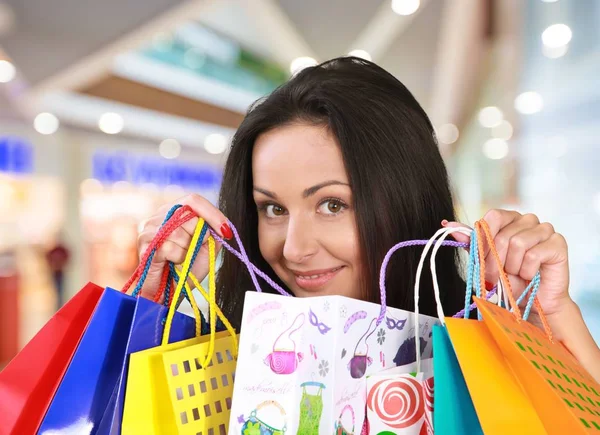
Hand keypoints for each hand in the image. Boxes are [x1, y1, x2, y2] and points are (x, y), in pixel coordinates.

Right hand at [136, 194, 231, 301]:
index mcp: (175, 212)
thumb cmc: (186, 269)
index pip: (193, 200)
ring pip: (178, 232)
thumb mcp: (207, 249)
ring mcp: (150, 228)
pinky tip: (171, 263)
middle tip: (193, 251)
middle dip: (198, 236)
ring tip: (180, 259)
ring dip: (186, 250)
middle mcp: (160, 215)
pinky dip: (177, 258)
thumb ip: (214, 233)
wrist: (168, 293)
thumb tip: (221, 226)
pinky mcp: (145, 244)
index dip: (212, 213)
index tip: (225, 230)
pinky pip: (169, 247)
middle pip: (187, 214)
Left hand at [445, 209, 571, 332]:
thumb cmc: (509, 279)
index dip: (485, 241)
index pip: (492, 218)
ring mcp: (545, 229)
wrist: (531, 302)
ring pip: (518, 243)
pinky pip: (534, 255)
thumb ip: (470, 241)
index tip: (484, 259)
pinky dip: (527, 271)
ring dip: (512, 267)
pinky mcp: (558, 243)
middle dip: (496, 261)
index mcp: (509, 219)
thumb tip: (448, 225)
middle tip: (499, 274)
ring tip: (517, 274)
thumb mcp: (484, 260)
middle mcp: (528, 220)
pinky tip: (531, 275)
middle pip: (503, 234)